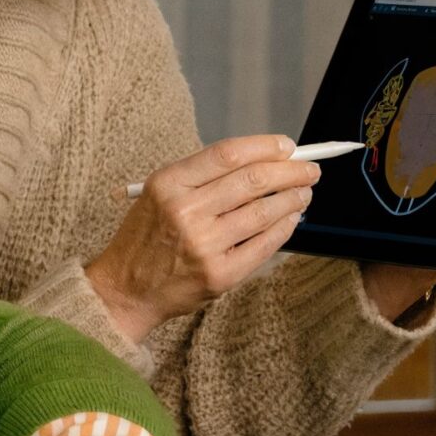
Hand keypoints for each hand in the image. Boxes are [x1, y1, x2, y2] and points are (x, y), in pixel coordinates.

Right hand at [86, 134, 320, 344]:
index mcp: (169, 183)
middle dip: (290, 171)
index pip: (228, 154)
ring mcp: (203, 245)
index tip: (287, 146)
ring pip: (263, 211)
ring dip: (293, 198)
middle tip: (309, 169)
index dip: (265, 147)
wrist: (125, 289)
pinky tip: (291, 219)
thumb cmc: (147, 236)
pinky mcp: (219, 275)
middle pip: (252, 180)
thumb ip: (204, 177)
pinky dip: (284, 228)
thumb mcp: (161, 193)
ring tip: (304, 192)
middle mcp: (185, 211)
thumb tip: (263, 161)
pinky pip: (263, 245)